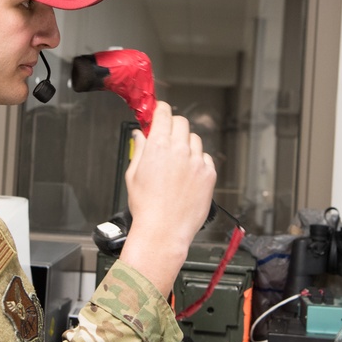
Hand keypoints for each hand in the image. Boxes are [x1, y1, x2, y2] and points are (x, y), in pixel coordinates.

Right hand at [119, 101, 216, 295]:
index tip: (160, 111)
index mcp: (158, 147)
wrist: (163, 230)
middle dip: (173, 126)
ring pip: (195, 140)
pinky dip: (197, 161)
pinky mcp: (209, 174)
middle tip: (167, 138)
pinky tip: (188, 175)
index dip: (161, 110)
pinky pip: (205, 158)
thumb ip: (139, 150)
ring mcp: (196, 162)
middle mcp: (179, 150)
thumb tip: (140, 136)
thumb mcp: (133, 175)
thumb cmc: (146, 207)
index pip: (164, 113)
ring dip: (186, 144)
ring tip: (177, 162)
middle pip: (181, 122)